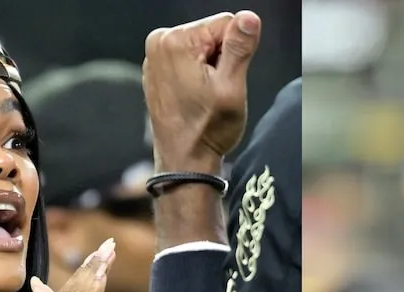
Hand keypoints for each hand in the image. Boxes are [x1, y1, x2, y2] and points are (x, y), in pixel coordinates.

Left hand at [143, 10, 261, 170]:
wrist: (184, 162)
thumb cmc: (207, 130)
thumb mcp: (231, 88)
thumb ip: (239, 48)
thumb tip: (248, 18)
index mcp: (175, 41)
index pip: (226, 23)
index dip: (235, 53)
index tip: (225, 81)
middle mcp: (159, 42)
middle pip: (212, 33)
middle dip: (221, 60)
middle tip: (214, 92)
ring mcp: (155, 57)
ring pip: (202, 47)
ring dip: (210, 69)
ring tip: (204, 97)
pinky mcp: (157, 70)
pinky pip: (189, 61)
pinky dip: (197, 76)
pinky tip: (194, 99)